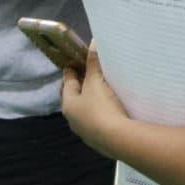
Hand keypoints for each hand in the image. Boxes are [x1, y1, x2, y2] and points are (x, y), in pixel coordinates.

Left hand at [57, 42, 130, 158]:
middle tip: (83, 78)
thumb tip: (93, 43)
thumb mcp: (96, 82)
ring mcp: (86, 132)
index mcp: (69, 105)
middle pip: (74, 100)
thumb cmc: (101, 107)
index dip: (70, 73)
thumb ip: (94, 64)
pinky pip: (97, 122)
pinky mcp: (99, 140)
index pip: (67, 85)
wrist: (117, 139)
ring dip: (89, 104)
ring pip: (85, 113)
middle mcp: (74, 120)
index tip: (70, 65)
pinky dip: (100, 115)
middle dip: (78, 89)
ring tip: (97, 93)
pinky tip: (108, 112)